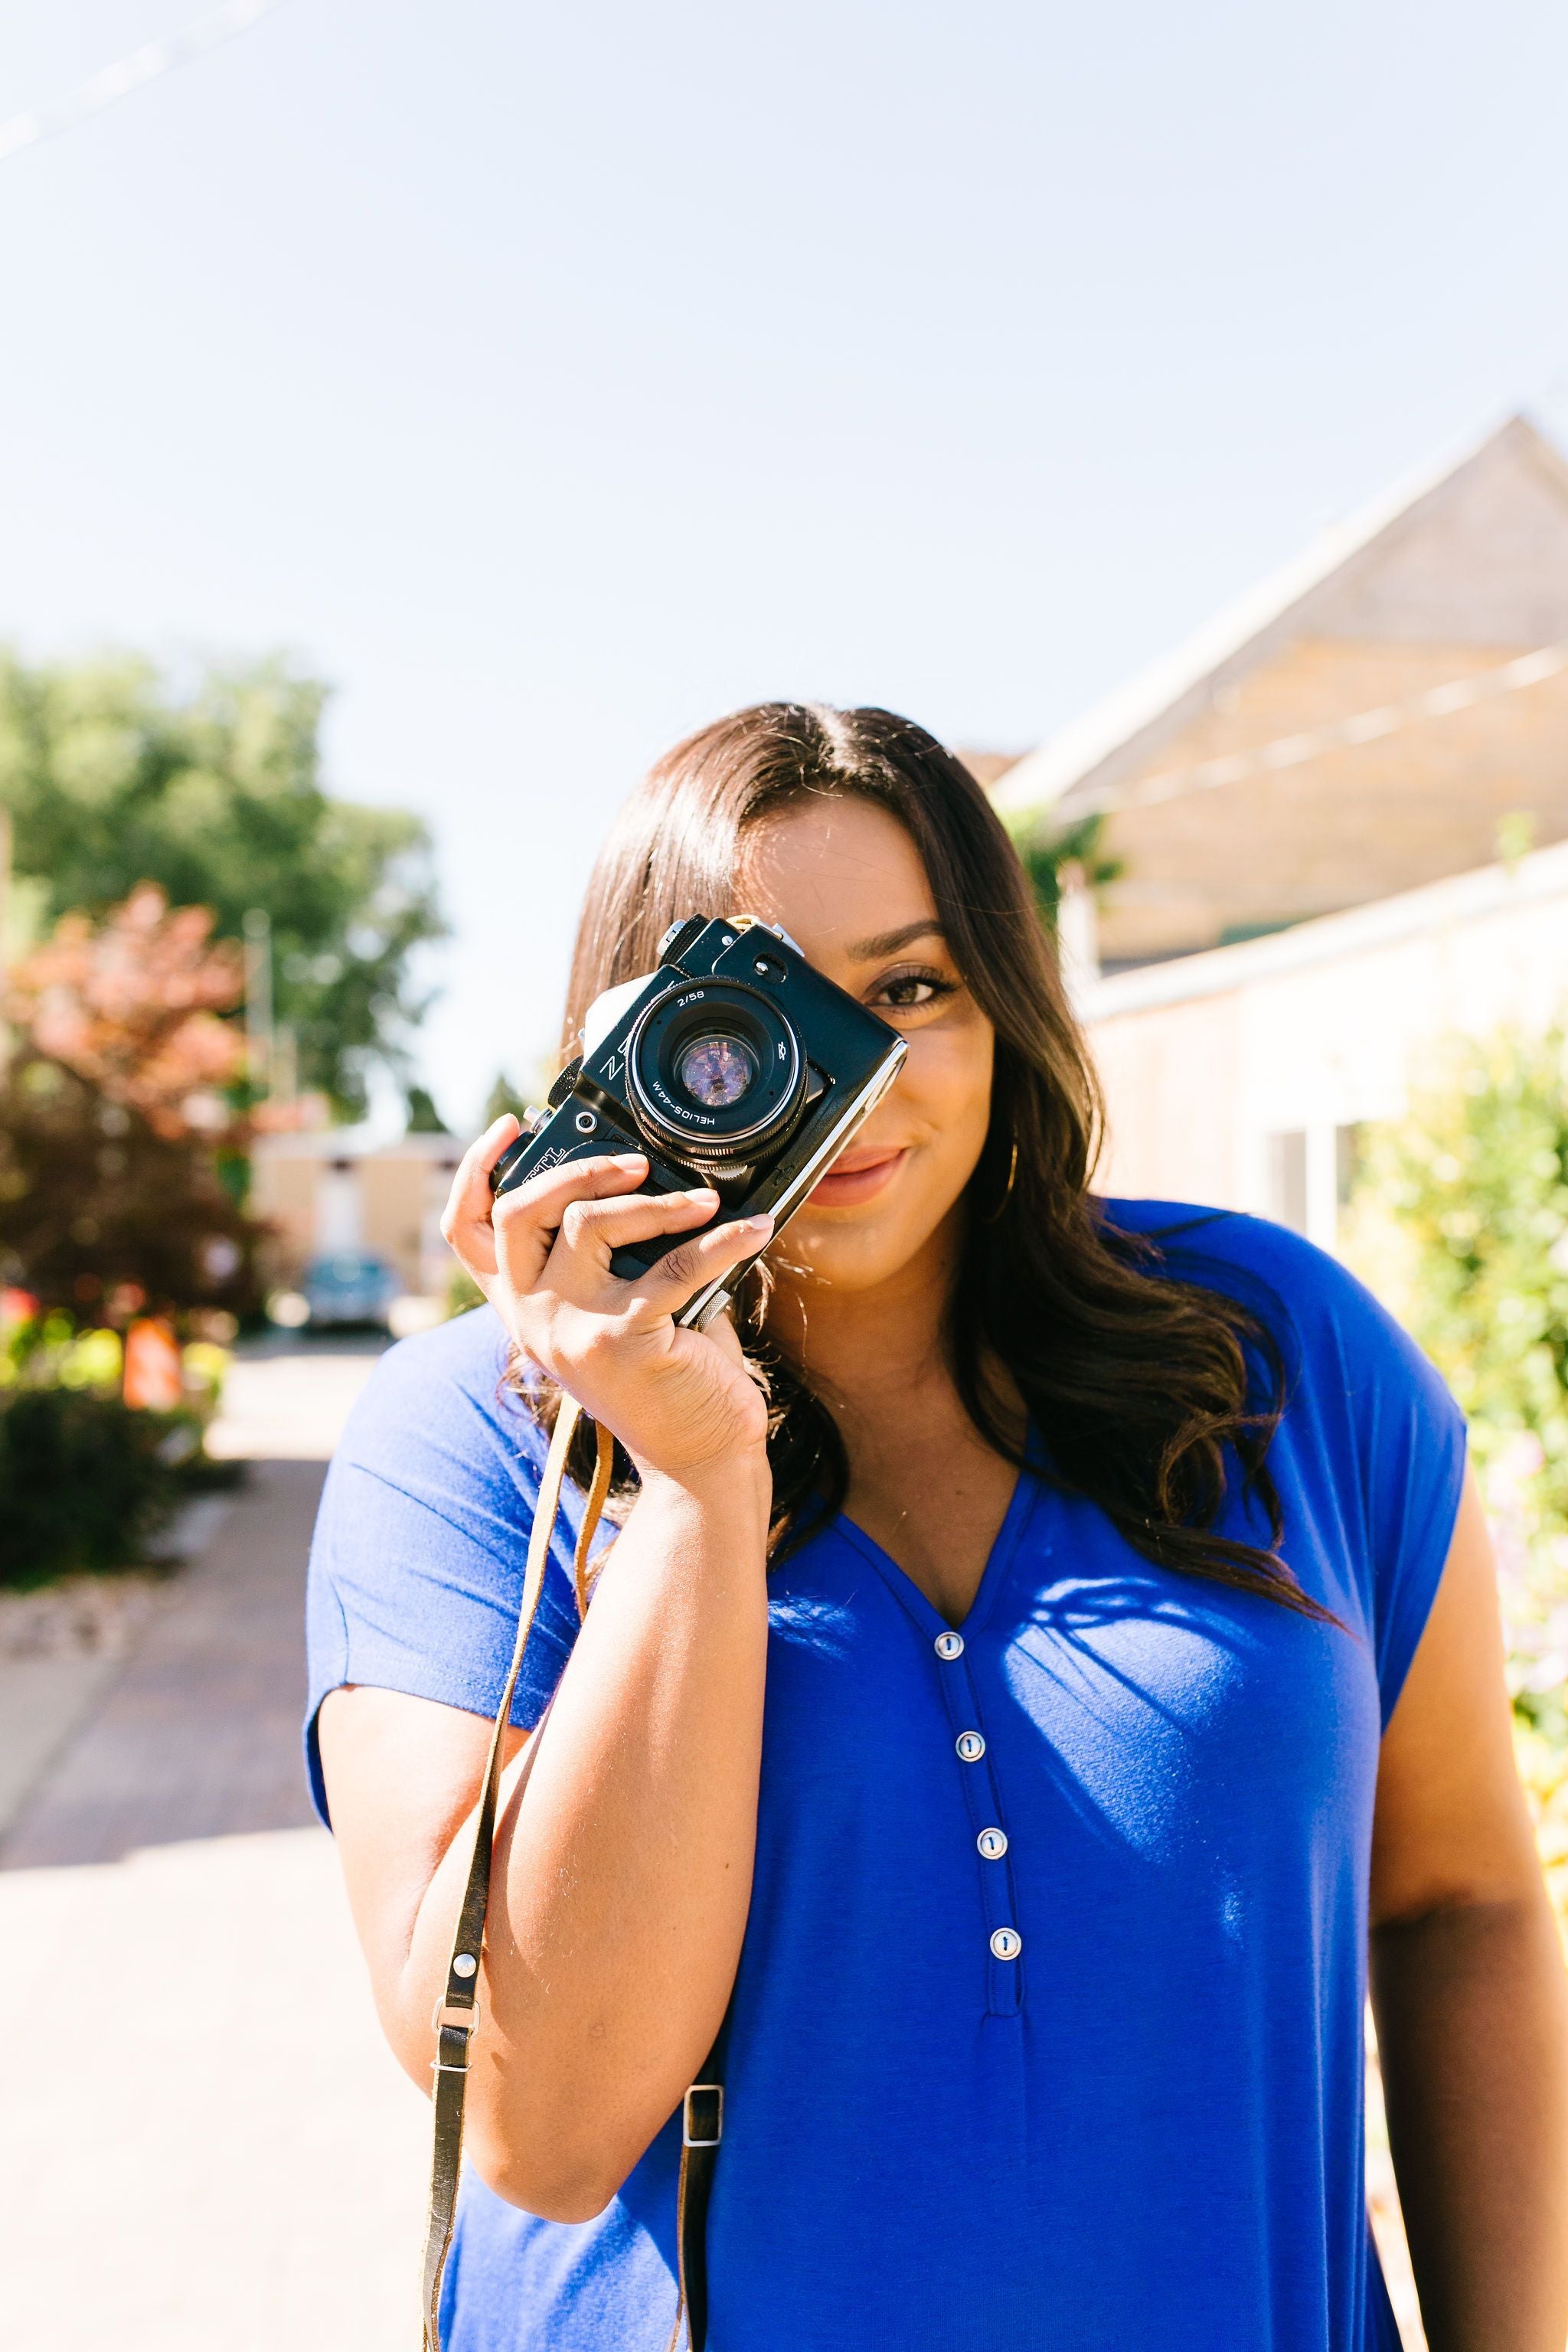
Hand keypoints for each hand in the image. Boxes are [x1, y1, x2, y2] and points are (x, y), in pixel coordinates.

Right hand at [441, 1117, 773, 1485]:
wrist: (700, 1458)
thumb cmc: (672, 1374)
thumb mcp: (624, 1306)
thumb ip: (618, 1252)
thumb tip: (655, 1177)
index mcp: (525, 1306)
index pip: (467, 1231)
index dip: (476, 1170)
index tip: (510, 1126)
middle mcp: (532, 1318)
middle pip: (519, 1212)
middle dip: (577, 1170)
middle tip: (634, 1165)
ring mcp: (570, 1331)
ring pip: (588, 1225)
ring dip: (658, 1202)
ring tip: (705, 1201)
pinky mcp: (621, 1342)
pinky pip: (674, 1265)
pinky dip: (722, 1240)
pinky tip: (754, 1229)